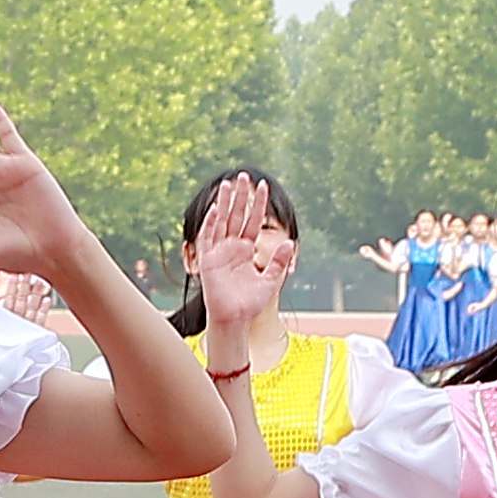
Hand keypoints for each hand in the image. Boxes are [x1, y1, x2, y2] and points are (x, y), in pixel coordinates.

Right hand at [187, 173, 295, 352]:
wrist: (234, 320)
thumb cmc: (249, 304)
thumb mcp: (270, 281)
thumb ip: (279, 262)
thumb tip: (288, 242)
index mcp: (246, 250)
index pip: (253, 221)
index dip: (258, 205)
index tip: (263, 186)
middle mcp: (232, 247)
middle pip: (237, 216)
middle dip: (241, 197)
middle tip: (245, 177)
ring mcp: (219, 252)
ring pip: (222, 221)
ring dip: (225, 203)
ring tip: (229, 184)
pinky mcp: (208, 260)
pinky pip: (208, 238)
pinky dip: (211, 224)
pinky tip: (217, 208)